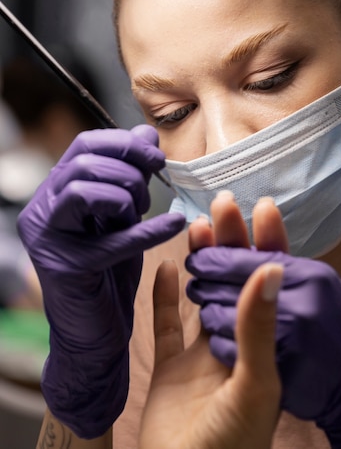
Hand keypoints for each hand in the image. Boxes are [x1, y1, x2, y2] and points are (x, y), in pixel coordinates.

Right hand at [17, 125, 184, 438]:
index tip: (156, 156)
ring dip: (129, 196)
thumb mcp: (123, 215)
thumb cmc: (109, 270)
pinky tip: (176, 224)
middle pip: (85, 163)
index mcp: (55, 192)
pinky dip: (148, 229)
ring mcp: (48, 239)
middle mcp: (42, 210)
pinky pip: (110, 239)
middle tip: (152, 193)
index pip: (84, 145)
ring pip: (86, 190)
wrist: (96, 332)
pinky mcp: (65, 268)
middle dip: (130, 170)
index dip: (124, 143)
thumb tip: (147, 132)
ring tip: (145, 214)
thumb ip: (131, 175)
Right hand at [186, 193, 340, 448]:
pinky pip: (165, 326)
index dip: (268, 245)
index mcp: (262, 347)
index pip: (268, 285)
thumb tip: (273, 267)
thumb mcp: (255, 384)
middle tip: (224, 203)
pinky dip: (163, 297)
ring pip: (202, 297)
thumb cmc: (232, 444)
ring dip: (201, 262)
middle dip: (231, 242)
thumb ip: (259, 327)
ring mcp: (200, 357)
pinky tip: (163, 269)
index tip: (264, 207)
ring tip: (198, 226)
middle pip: (233, 282)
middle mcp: (233, 345)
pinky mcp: (169, 370)